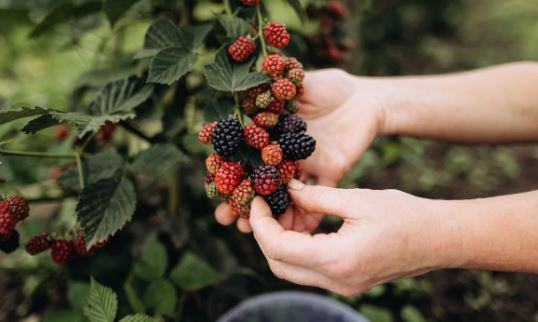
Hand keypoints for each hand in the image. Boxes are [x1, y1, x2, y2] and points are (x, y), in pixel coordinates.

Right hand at [215, 69, 386, 231]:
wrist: (367, 97)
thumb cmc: (331, 86)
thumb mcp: (300, 81)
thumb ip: (277, 88)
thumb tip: (246, 86)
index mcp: (274, 133)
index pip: (245, 155)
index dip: (228, 171)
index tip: (213, 187)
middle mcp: (286, 155)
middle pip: (260, 181)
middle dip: (242, 201)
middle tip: (226, 219)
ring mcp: (307, 167)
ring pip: (285, 196)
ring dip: (270, 214)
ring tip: (252, 230)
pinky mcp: (331, 174)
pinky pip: (320, 198)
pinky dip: (310, 215)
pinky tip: (297, 230)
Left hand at [248, 180, 460, 295]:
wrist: (440, 239)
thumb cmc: (405, 215)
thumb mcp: (357, 199)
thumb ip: (317, 197)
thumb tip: (288, 189)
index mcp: (337, 259)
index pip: (278, 248)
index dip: (261, 223)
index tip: (256, 200)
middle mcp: (336, 281)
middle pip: (279, 265)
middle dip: (264, 235)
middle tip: (266, 206)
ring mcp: (342, 287)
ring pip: (291, 271)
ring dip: (280, 243)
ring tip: (285, 211)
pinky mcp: (347, 283)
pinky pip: (310, 271)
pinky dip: (298, 250)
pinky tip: (302, 224)